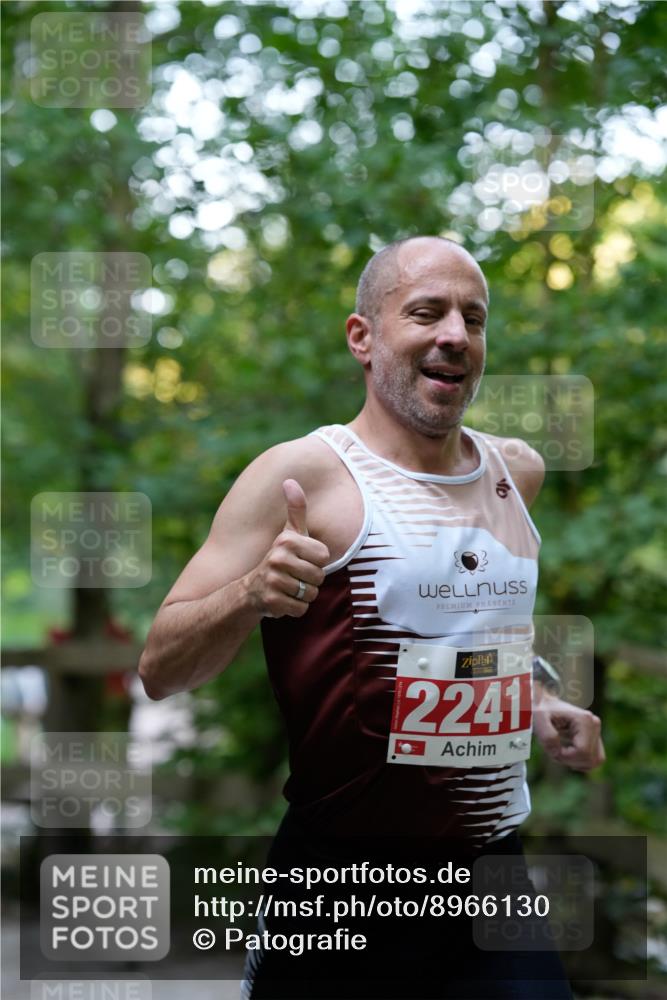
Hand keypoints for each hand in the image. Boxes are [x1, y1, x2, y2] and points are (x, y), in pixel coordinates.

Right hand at [244, 479, 329, 618]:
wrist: (252, 589)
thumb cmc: (279, 558)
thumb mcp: (289, 533)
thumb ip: (296, 509)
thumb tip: (290, 480)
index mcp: (287, 541)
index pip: (324, 556)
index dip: (316, 561)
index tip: (301, 560)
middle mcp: (278, 558)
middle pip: (319, 576)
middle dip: (310, 581)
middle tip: (293, 576)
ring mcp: (273, 580)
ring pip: (311, 594)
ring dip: (303, 595)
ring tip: (288, 588)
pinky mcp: (272, 601)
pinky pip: (301, 609)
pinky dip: (295, 608)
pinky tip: (283, 600)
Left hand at [533, 693, 604, 770]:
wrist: (543, 704)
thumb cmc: (540, 711)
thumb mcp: (539, 720)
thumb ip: (547, 736)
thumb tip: (558, 752)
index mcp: (584, 719)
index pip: (582, 751)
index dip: (565, 756)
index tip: (551, 748)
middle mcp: (594, 724)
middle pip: (590, 758)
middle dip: (569, 760)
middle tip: (554, 750)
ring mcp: (596, 731)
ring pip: (594, 761)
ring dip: (575, 762)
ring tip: (560, 751)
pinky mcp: (594, 738)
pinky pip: (594, 760)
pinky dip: (580, 762)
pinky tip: (567, 753)